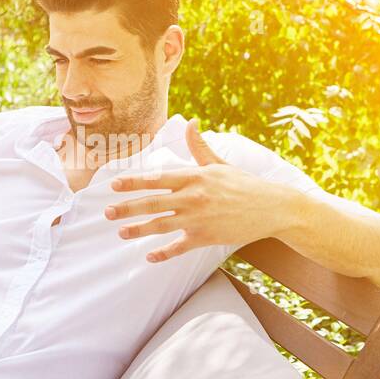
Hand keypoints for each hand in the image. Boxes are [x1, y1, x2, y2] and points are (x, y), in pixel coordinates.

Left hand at [105, 118, 292, 262]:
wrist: (272, 208)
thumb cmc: (245, 184)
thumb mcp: (220, 163)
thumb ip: (199, 146)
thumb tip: (190, 122)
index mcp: (194, 176)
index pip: (157, 178)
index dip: (134, 181)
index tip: (114, 185)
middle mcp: (193, 196)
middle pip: (152, 202)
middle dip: (127, 207)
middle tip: (107, 212)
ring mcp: (198, 218)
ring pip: (161, 224)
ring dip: (139, 229)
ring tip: (121, 232)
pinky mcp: (206, 237)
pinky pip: (179, 246)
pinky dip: (164, 253)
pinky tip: (150, 256)